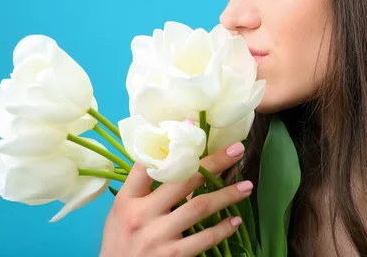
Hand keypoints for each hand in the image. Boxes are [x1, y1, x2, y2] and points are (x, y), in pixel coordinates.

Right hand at [99, 141, 250, 256]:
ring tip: (246, 186)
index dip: (171, 142)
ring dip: (226, 195)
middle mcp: (141, 216)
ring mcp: (157, 237)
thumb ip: (142, 188)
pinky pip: (203, 239)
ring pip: (198, 207)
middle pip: (183, 180)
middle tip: (237, 150)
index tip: (192, 123)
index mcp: (127, 200)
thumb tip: (170, 157)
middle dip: (213, 162)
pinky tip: (235, 221)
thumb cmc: (120, 242)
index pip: (148, 164)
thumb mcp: (121, 212)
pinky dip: (221, 229)